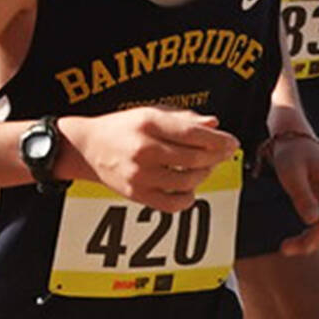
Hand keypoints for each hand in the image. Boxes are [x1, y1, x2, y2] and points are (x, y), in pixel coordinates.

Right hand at [66, 107, 239, 210]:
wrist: (86, 148)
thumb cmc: (122, 128)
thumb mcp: (150, 113)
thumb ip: (183, 118)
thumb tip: (215, 125)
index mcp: (148, 124)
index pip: (194, 134)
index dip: (220, 140)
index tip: (232, 142)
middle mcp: (143, 150)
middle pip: (194, 158)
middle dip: (217, 157)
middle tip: (224, 154)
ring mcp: (139, 175)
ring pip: (187, 181)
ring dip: (203, 175)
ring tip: (204, 167)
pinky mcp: (135, 195)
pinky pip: (172, 204)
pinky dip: (187, 198)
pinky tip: (188, 188)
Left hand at [269, 133, 318, 254]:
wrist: (296, 143)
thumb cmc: (292, 155)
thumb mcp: (292, 174)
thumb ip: (302, 196)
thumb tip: (311, 221)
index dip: (315, 238)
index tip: (292, 247)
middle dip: (312, 243)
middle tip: (285, 249)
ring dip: (313, 241)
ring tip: (288, 246)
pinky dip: (315, 234)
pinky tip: (298, 239)